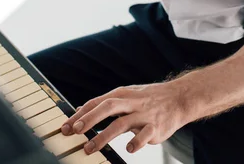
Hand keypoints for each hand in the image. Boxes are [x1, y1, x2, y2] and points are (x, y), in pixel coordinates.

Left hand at [61, 80, 188, 155]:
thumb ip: (104, 103)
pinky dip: (135, 142)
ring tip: (89, 148)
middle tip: (74, 132)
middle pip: (107, 107)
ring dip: (103, 136)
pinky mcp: (155, 127)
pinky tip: (127, 149)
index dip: (80, 114)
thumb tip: (80, 109)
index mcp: (122, 94)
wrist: (178, 98)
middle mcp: (131, 102)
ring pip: (121, 123)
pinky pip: (144, 135)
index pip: (97, 102)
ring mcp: (143, 114)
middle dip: (89, 119)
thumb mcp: (126, 95)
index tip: (65, 127)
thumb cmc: (148, 99)